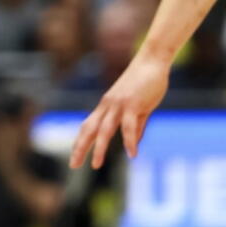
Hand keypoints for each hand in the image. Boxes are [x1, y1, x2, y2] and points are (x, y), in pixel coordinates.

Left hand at [70, 53, 169, 169]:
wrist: (152, 61)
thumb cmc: (146, 82)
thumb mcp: (140, 107)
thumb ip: (136, 126)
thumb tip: (134, 144)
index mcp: (107, 106)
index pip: (88, 126)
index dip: (81, 142)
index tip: (74, 157)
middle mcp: (108, 105)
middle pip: (90, 129)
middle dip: (80, 148)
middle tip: (73, 166)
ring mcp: (119, 104)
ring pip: (105, 130)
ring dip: (99, 148)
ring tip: (96, 165)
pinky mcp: (132, 104)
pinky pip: (128, 126)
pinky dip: (129, 141)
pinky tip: (131, 154)